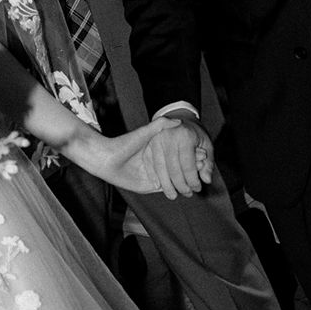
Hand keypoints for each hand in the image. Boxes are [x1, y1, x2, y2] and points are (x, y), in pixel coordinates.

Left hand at [77, 116, 206, 196]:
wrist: (106, 160)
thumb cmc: (124, 144)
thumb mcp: (144, 132)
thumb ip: (160, 126)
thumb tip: (178, 121)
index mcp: (158, 151)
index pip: (180, 154)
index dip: (191, 153)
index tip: (202, 151)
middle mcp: (158, 164)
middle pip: (180, 167)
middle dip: (193, 166)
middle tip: (203, 163)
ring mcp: (155, 175)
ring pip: (176, 178)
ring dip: (188, 177)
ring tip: (198, 174)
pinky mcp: (151, 186)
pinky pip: (168, 188)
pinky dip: (179, 187)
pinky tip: (188, 184)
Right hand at [139, 110, 213, 198]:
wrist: (179, 116)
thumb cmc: (195, 133)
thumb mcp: (206, 144)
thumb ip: (208, 163)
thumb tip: (206, 180)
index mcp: (185, 137)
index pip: (188, 166)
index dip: (193, 181)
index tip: (197, 189)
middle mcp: (169, 137)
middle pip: (173, 169)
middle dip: (181, 186)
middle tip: (187, 194)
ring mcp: (156, 139)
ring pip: (160, 168)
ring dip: (167, 185)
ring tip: (173, 195)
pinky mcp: (148, 142)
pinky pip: (149, 163)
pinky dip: (153, 175)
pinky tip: (158, 185)